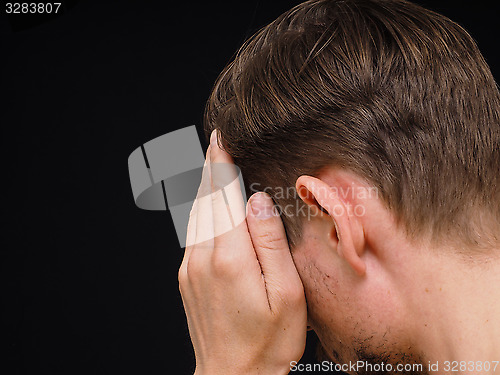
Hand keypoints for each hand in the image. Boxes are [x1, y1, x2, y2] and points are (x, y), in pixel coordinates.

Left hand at [178, 130, 306, 374]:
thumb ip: (271, 242)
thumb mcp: (287, 294)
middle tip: (216, 141)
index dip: (222, 164)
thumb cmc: (268, 341)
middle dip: (211, 167)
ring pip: (196, 213)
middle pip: (206, 199)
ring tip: (212, 164)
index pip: (224, 195)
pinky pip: (192, 232)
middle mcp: (203, 256)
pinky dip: (201, 209)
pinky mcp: (187, 277)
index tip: (220, 138)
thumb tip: (257, 200)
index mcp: (231, 256)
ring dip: (204, 186)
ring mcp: (190, 267)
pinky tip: (209, 204)